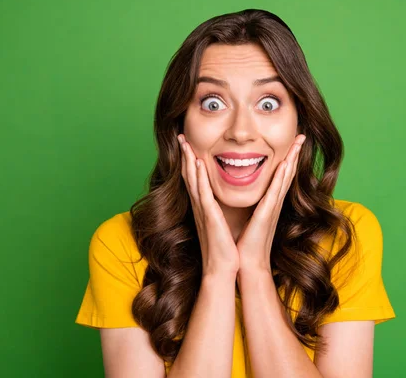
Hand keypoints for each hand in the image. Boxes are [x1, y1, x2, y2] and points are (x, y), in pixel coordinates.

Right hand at [178, 134, 239, 276]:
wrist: (222, 269)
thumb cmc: (224, 249)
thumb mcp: (220, 225)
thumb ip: (218, 212)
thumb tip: (221, 204)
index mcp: (204, 208)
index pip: (195, 180)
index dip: (190, 162)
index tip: (189, 145)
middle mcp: (200, 207)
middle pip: (189, 176)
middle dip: (185, 155)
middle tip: (181, 137)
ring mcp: (203, 211)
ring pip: (193, 180)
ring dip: (188, 160)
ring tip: (185, 142)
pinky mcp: (209, 217)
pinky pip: (202, 193)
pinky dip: (198, 177)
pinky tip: (196, 163)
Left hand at [236, 134, 305, 273]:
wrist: (247, 264)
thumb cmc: (246, 243)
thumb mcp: (248, 218)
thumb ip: (252, 206)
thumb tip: (249, 197)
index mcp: (269, 203)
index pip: (280, 176)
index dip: (287, 158)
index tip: (292, 142)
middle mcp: (274, 203)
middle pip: (287, 173)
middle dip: (295, 153)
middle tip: (302, 135)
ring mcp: (272, 208)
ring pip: (285, 178)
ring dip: (292, 159)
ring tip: (299, 142)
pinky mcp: (267, 214)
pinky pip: (275, 192)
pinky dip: (281, 177)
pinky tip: (285, 164)